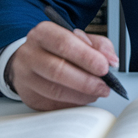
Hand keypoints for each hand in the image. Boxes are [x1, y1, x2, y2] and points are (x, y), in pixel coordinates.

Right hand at [5, 21, 119, 110]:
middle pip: (58, 70)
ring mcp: (25, 77)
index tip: (104, 67)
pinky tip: (82, 98)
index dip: (87, 57)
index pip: (64, 44)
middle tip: (104, 87)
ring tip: (96, 93)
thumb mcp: (78, 38)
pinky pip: (52, 105)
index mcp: (43, 33)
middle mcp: (29, 54)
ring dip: (81, 95)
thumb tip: (111, 60)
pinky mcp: (28, 96)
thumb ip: (98, 45)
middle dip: (86, 81)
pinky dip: (72, 104)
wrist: (30, 59)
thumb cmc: (57, 48)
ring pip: (54, 91)